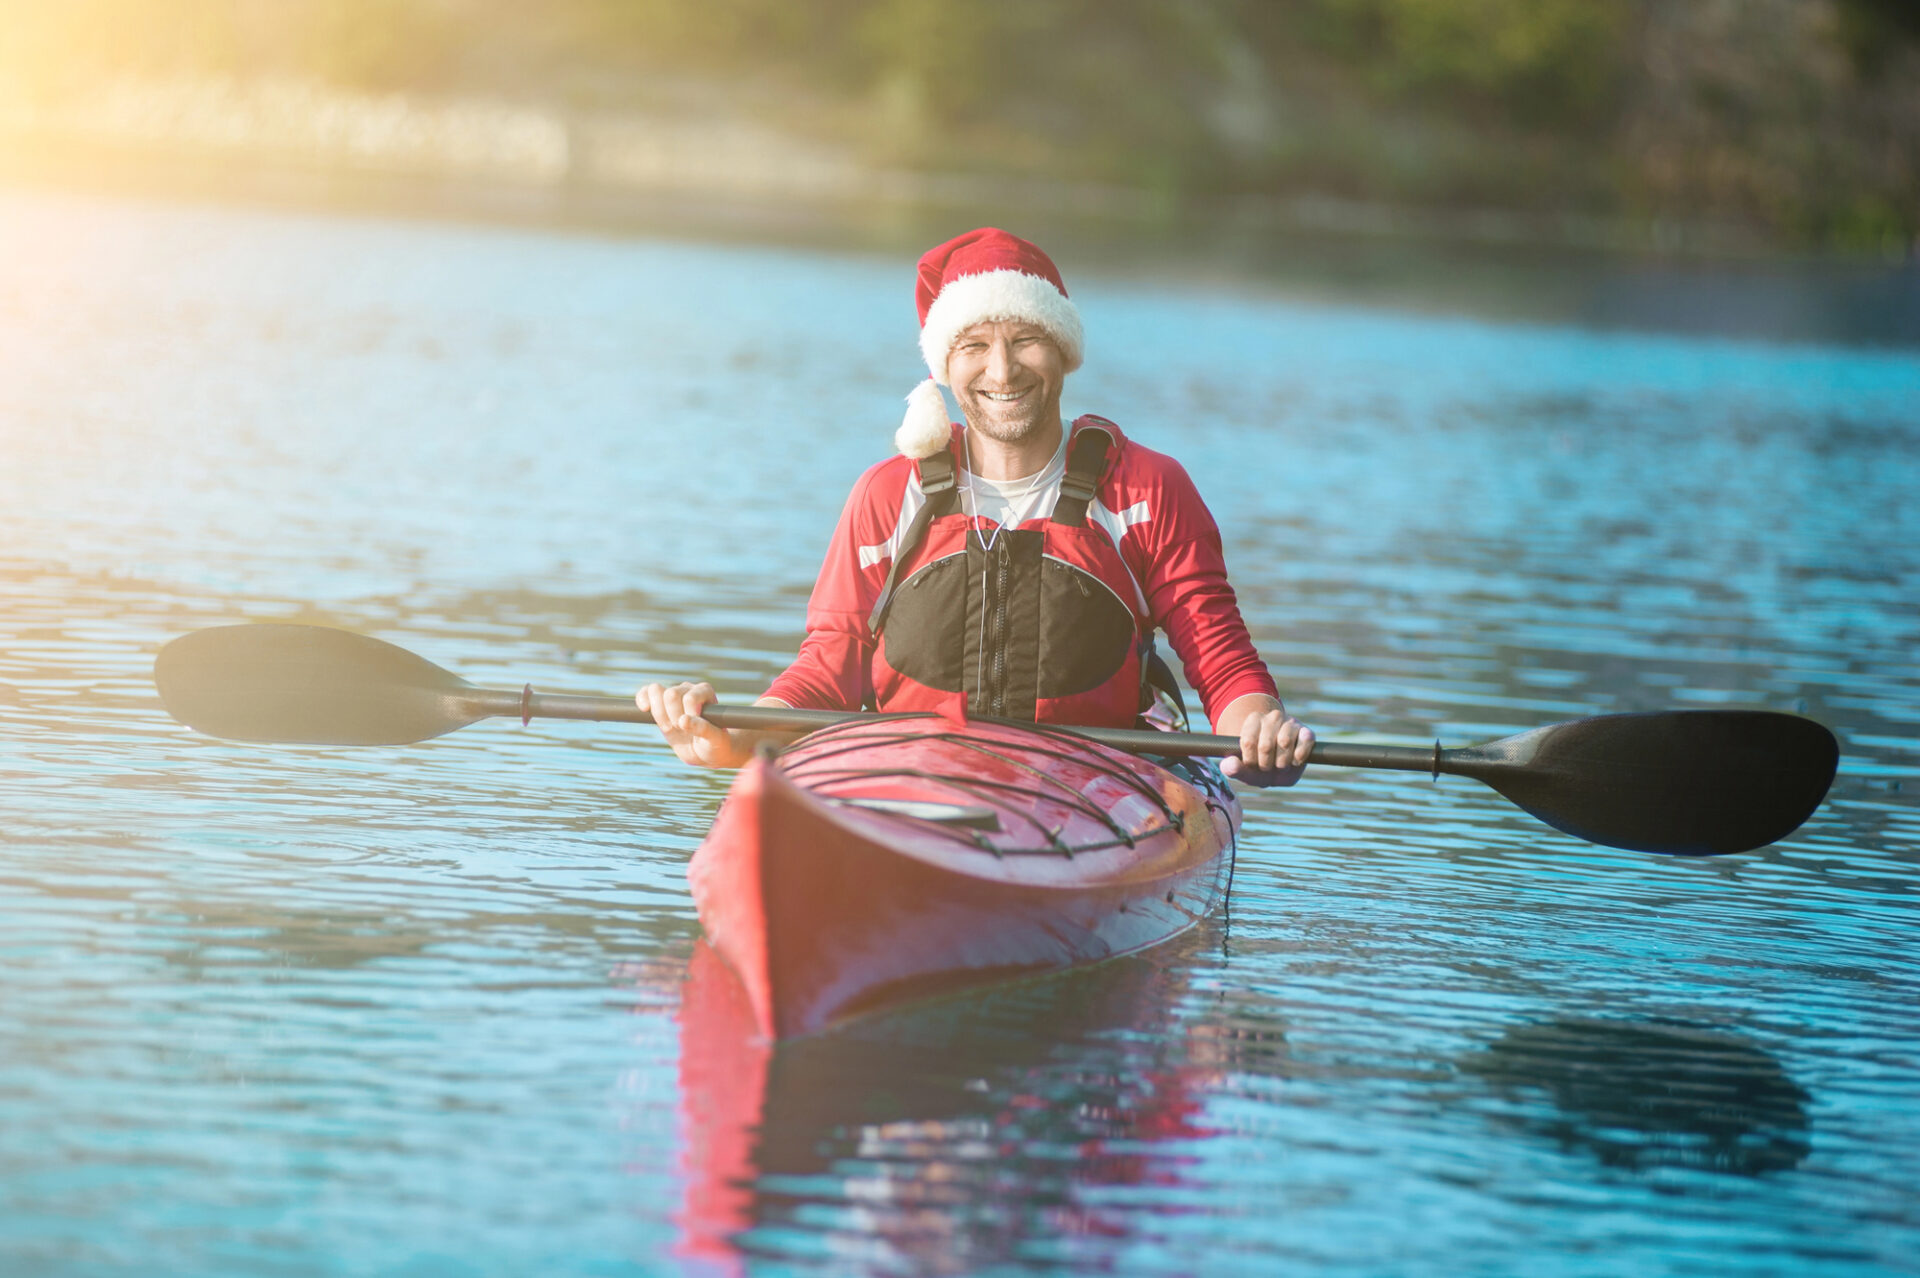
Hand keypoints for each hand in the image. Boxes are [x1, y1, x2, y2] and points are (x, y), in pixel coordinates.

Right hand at [636, 681, 754, 769]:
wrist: (704, 751)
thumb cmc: (715, 744)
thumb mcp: (715, 740)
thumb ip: (703, 729)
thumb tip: (683, 720)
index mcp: (705, 692)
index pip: (689, 698)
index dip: (688, 716)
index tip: (695, 731)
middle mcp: (689, 689)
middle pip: (671, 694)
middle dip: (672, 717)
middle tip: (681, 731)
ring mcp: (674, 694)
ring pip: (656, 690)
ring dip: (659, 714)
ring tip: (669, 728)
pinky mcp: (660, 703)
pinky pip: (646, 692)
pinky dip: (642, 699)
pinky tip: (644, 709)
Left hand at [1217, 697, 1313, 787]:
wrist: (1281, 765)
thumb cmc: (1259, 766)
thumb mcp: (1245, 770)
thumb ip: (1233, 768)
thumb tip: (1228, 764)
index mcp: (1253, 720)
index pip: (1248, 741)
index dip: (1250, 760)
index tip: (1252, 765)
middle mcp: (1273, 717)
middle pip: (1266, 745)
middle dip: (1266, 765)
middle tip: (1267, 768)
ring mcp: (1291, 722)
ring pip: (1284, 742)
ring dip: (1282, 762)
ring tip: (1280, 765)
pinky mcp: (1307, 732)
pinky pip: (1305, 741)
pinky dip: (1299, 757)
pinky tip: (1294, 762)